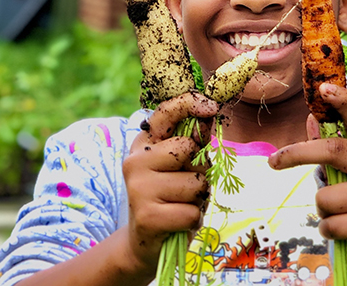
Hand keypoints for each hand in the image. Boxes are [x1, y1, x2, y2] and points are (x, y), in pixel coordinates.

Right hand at [122, 92, 217, 275]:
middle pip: (189, 148)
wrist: (145, 243)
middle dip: (200, 169)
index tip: (210, 106)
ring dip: (198, 198)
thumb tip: (207, 118)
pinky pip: (192, 211)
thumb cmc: (172, 198)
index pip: (166, 112)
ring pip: (196, 182)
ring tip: (181, 205)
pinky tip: (178, 222)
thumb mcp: (183, 166)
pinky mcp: (147, 215)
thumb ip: (193, 144)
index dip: (190, 104)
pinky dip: (193, 219)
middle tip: (186, 186)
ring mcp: (138, 187)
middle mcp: (136, 160)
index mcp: (144, 143)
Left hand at [268, 83, 346, 240]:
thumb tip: (311, 118)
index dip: (342, 102)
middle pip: (333, 150)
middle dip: (298, 154)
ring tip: (339, 209)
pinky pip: (329, 224)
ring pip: (325, 196)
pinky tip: (344, 226)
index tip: (324, 89)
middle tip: (273, 161)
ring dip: (321, 206)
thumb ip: (333, 144)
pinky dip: (327, 228)